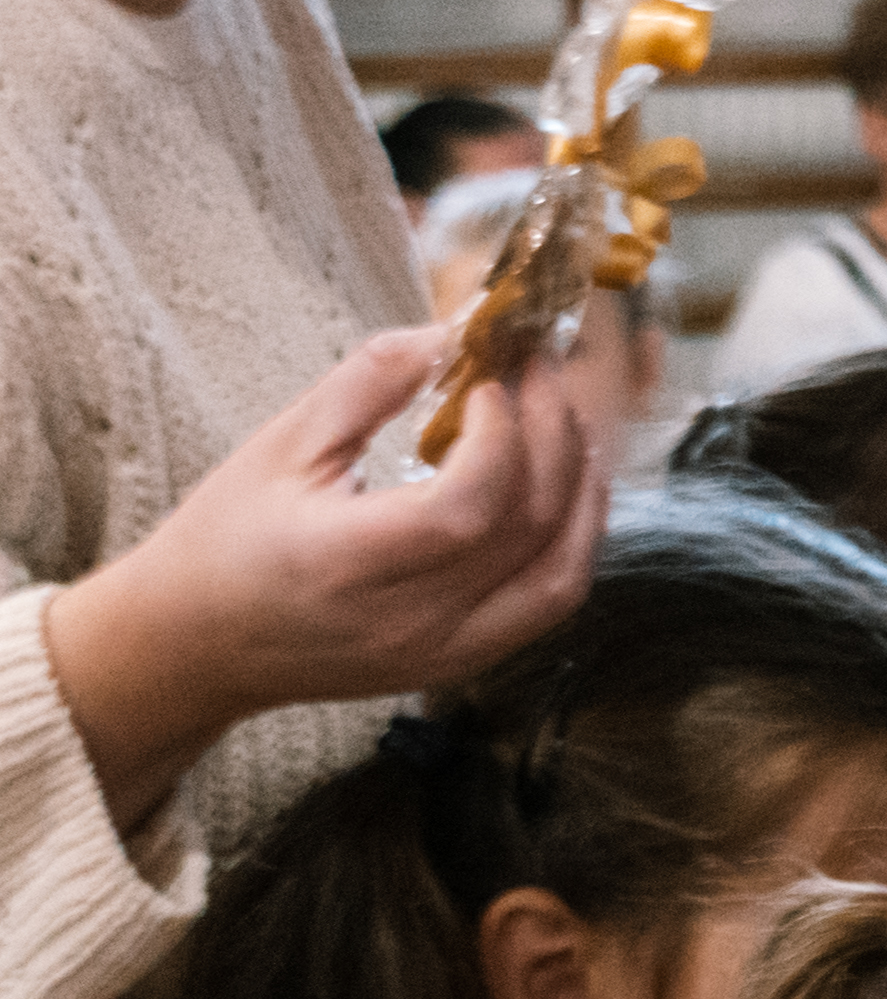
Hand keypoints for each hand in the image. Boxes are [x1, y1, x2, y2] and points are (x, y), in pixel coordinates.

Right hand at [43, 327, 611, 837]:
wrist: (195, 645)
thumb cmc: (224, 541)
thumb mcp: (277, 448)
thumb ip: (365, 386)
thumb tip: (446, 335)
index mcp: (343, 564)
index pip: (464, 508)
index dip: (500, 436)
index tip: (493, 379)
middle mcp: (404, 621)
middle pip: (524, 530)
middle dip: (551, 437)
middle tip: (541, 376)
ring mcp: (440, 652)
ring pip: (557, 574)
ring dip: (579, 490)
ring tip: (562, 424)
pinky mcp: (459, 663)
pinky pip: (547, 603)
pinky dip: (572, 541)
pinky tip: (565, 488)